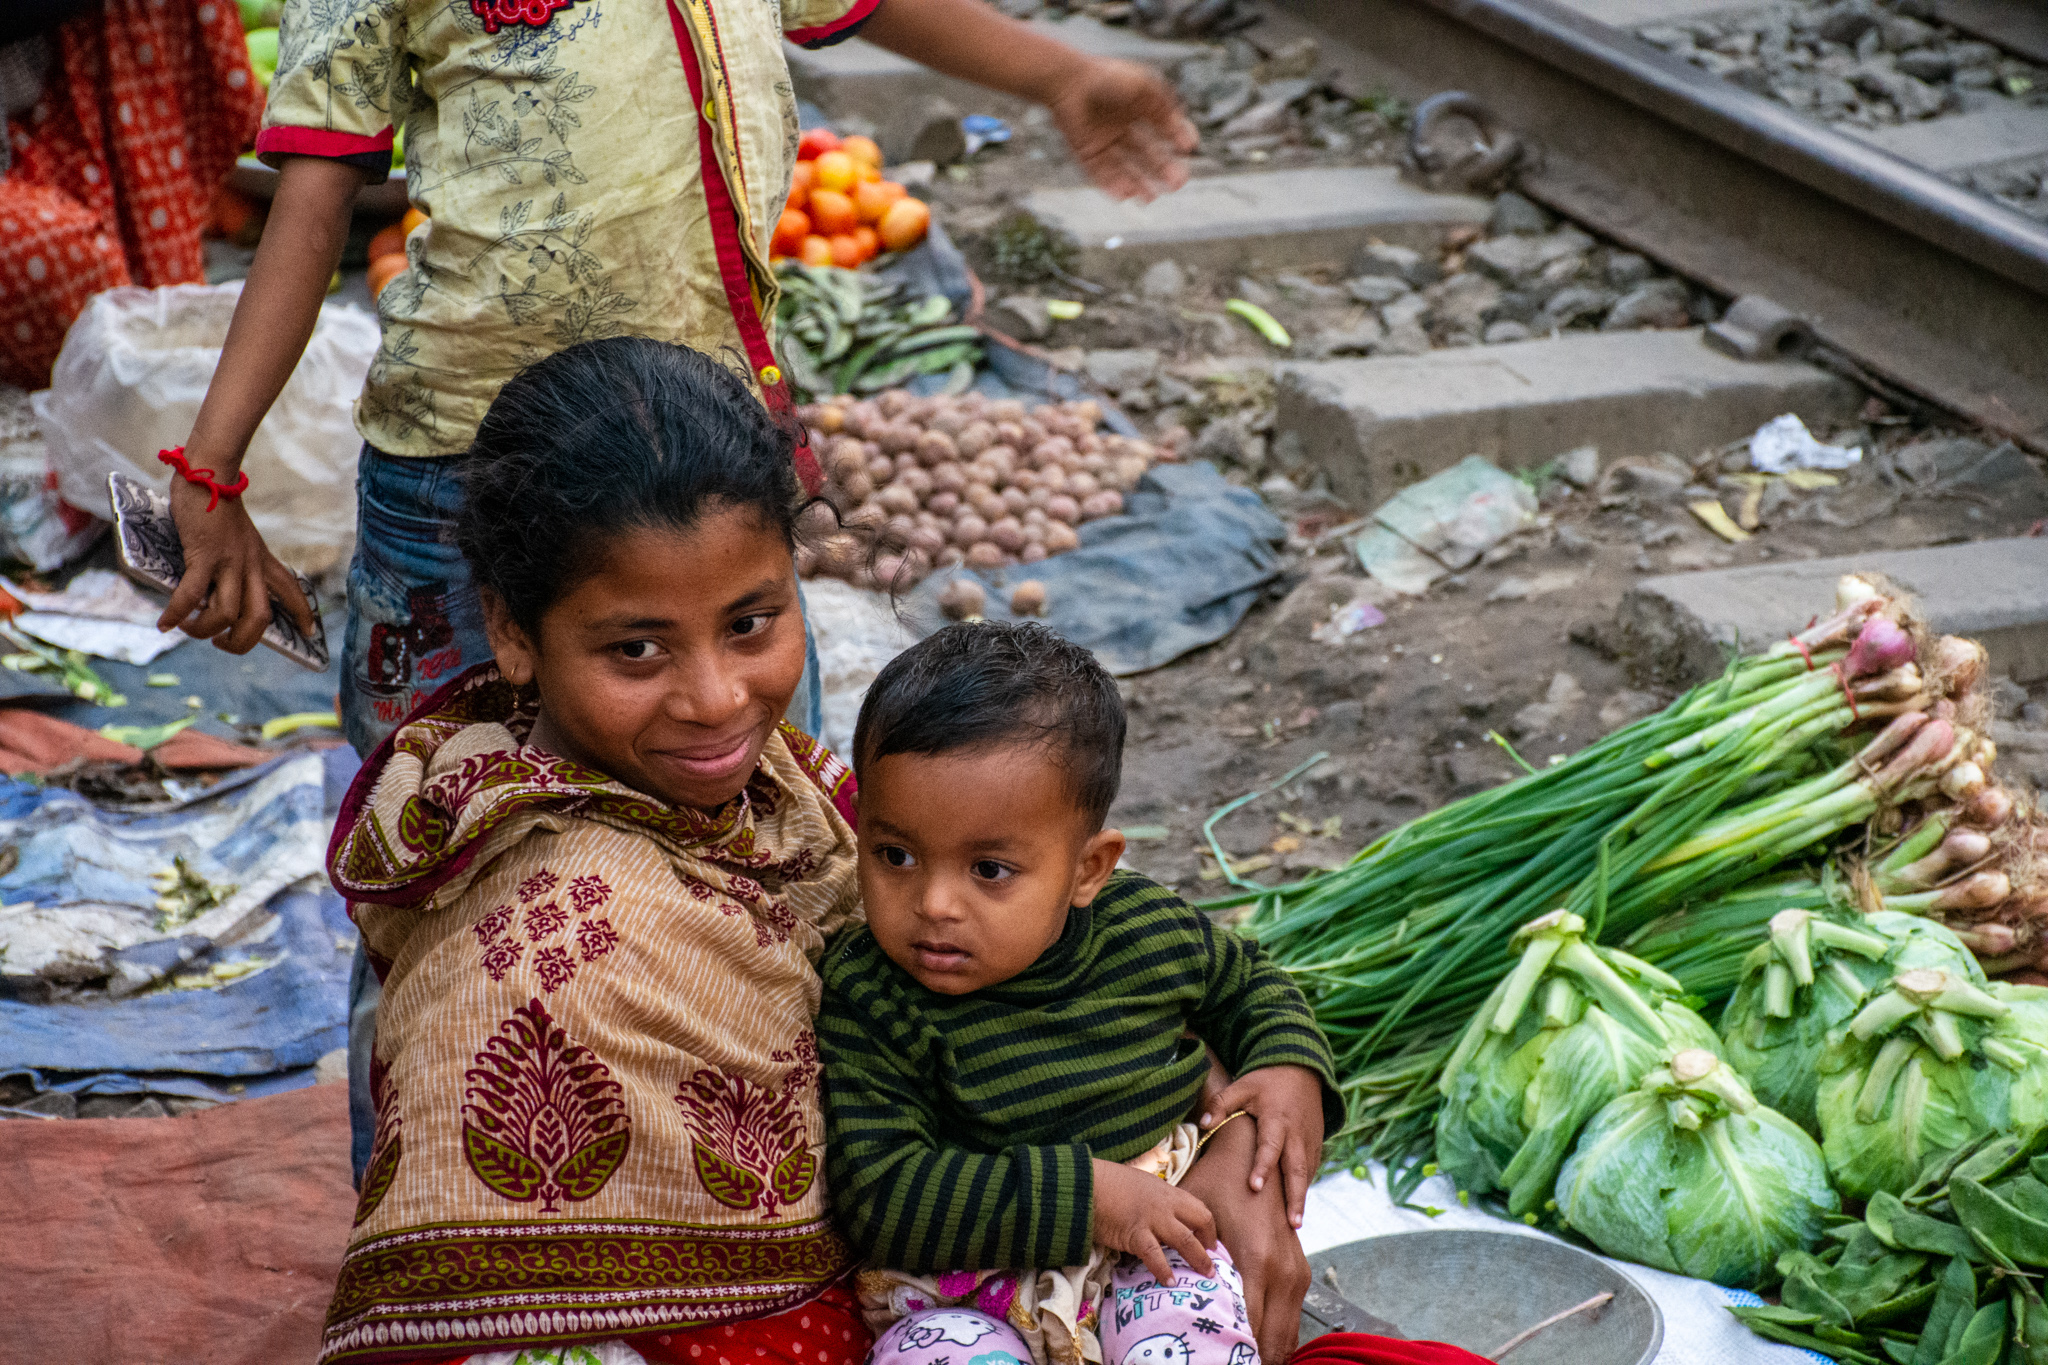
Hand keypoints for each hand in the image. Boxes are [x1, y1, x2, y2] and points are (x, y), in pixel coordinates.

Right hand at [157, 471, 314, 653]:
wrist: (209, 474)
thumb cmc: (216, 504)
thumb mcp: (236, 536)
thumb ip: (233, 560)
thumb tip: (211, 589)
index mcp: (261, 559)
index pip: (292, 590)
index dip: (302, 614)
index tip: (308, 633)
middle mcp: (251, 565)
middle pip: (260, 618)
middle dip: (242, 641)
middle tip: (222, 643)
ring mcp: (230, 562)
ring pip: (228, 614)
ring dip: (205, 630)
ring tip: (189, 629)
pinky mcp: (204, 556)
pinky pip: (192, 595)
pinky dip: (177, 613)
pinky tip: (165, 623)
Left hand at [1047, 57, 1196, 202]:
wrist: (1067, 82)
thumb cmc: (1106, 78)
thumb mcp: (1145, 87)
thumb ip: (1167, 109)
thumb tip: (1188, 138)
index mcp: (1138, 106)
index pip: (1164, 127)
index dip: (1177, 138)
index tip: (1188, 148)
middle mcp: (1122, 125)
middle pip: (1148, 154)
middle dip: (1163, 169)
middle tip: (1177, 183)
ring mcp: (1104, 140)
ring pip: (1126, 168)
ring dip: (1139, 184)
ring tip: (1152, 198)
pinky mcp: (1086, 151)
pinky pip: (1101, 173)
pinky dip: (1113, 185)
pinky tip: (1126, 196)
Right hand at [1092, 1158, 1216, 1286]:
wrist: (1085, 1184)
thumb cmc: (1108, 1183)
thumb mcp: (1140, 1184)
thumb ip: (1155, 1199)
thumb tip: (1162, 1216)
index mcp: (1166, 1191)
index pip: (1198, 1208)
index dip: (1208, 1227)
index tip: (1210, 1242)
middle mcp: (1164, 1203)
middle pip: (1200, 1220)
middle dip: (1209, 1243)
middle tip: (1212, 1261)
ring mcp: (1152, 1219)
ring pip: (1185, 1239)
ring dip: (1198, 1259)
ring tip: (1206, 1276)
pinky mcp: (1135, 1234)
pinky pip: (1155, 1255)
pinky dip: (1164, 1269)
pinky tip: (1169, 1281)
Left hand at [1178, 1110, 1307, 1364]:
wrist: (1255, 1152)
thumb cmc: (1218, 1180)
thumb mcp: (1194, 1214)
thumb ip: (1185, 1253)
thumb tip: (1162, 1290)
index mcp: (1255, 1260)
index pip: (1247, 1324)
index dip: (1232, 1349)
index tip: (1216, 1360)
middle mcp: (1281, 1270)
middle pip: (1271, 1339)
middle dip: (1251, 1358)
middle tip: (1226, 1363)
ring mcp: (1296, 1272)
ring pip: (1287, 1334)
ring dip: (1266, 1352)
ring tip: (1242, 1363)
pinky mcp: (1301, 1270)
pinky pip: (1293, 1317)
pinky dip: (1277, 1336)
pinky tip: (1258, 1349)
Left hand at [1203, 1065, 1327, 1228]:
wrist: (1301, 1071)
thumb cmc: (1265, 1082)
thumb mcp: (1242, 1086)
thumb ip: (1222, 1104)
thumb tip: (1202, 1124)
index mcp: (1276, 1119)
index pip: (1269, 1146)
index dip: (1262, 1166)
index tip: (1255, 1187)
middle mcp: (1296, 1134)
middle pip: (1296, 1169)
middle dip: (1295, 1197)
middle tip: (1292, 1224)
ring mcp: (1309, 1141)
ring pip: (1306, 1174)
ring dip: (1301, 1198)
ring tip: (1295, 1225)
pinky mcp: (1316, 1146)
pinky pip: (1310, 1170)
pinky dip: (1304, 1189)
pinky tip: (1295, 1210)